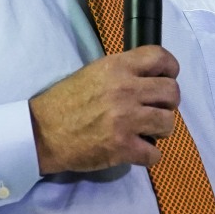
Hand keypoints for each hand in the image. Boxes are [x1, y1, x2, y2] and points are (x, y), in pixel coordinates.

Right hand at [29, 46, 178, 174]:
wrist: (42, 132)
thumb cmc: (65, 101)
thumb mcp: (94, 73)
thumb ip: (123, 72)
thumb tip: (150, 78)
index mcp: (117, 67)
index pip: (160, 57)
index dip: (170, 69)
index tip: (166, 78)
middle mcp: (125, 90)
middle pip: (172, 92)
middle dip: (167, 103)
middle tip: (154, 109)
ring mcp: (126, 119)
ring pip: (168, 123)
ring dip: (159, 129)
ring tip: (145, 131)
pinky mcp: (122, 147)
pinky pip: (154, 154)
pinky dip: (148, 155)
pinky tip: (136, 150)